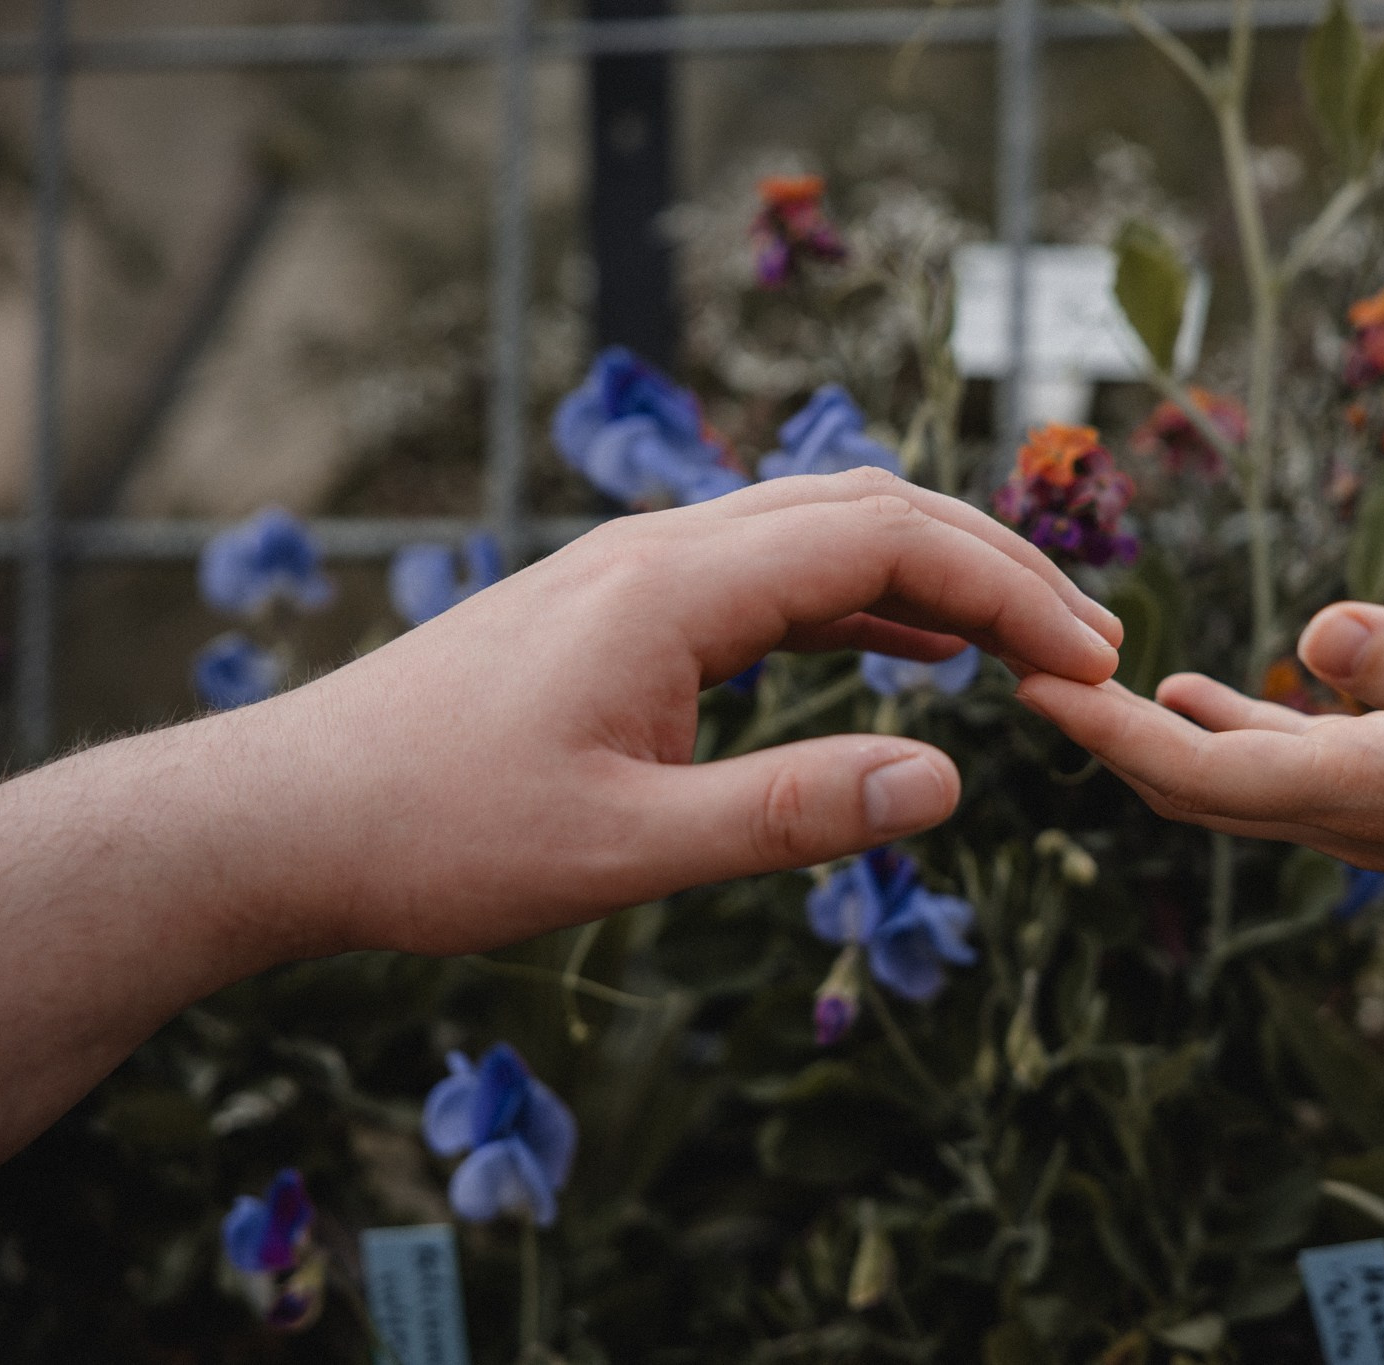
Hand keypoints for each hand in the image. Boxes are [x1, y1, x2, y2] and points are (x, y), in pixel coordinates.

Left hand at [242, 469, 1122, 957]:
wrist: (289, 815)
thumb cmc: (438, 836)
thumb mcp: (623, 849)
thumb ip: (790, 815)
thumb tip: (949, 783)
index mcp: (674, 584)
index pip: (887, 540)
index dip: (1009, 589)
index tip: (1092, 660)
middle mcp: (664, 549)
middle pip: (870, 510)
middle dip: (996, 565)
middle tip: (1094, 645)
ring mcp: (640, 571)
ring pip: (824, 534)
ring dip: (936, 577)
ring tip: (1030, 645)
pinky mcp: (623, 610)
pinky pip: (774, 579)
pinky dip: (864, 604)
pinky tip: (911, 653)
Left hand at [1015, 601, 1383, 919]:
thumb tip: (1316, 633)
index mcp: (1363, 788)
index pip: (1195, 772)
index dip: (1104, 731)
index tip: (1023, 679)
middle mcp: (1348, 810)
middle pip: (1185, 784)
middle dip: (1099, 735)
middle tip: (1017, 666)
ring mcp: (1372, 804)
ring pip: (1224, 778)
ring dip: (1146, 733)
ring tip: (1079, 674)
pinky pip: (1277, 763)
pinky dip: (1219, 728)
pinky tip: (1196, 690)